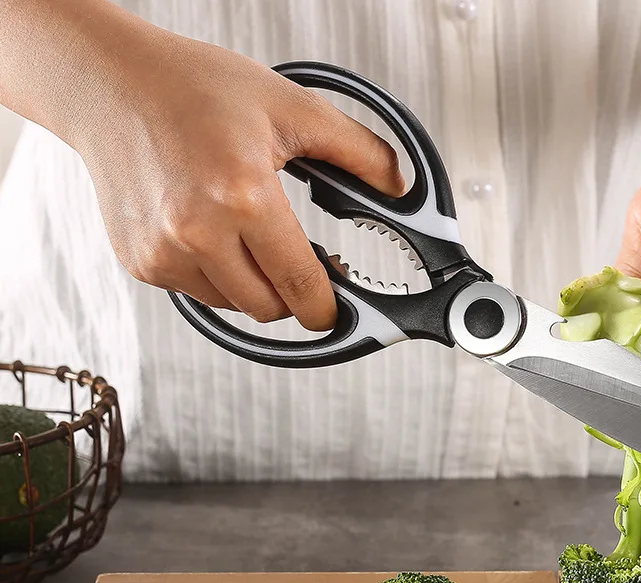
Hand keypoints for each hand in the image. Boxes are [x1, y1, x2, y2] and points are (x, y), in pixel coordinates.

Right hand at [75, 26, 403, 330]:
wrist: (110, 84)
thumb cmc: (191, 88)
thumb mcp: (289, 106)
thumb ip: (357, 150)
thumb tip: (401, 186)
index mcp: (241, 195)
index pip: (300, 283)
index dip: (326, 307)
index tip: (334, 310)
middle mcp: (196, 232)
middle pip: (270, 308)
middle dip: (292, 293)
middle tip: (296, 259)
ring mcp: (164, 253)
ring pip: (236, 306)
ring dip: (253, 285)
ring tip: (247, 232)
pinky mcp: (142, 263)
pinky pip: (200, 294)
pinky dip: (217, 275)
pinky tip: (211, 232)